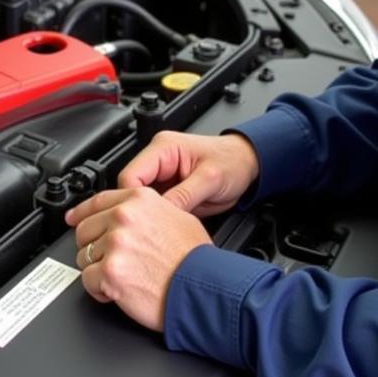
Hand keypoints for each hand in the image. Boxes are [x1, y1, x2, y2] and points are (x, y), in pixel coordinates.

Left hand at [65, 186, 211, 330]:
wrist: (204, 289)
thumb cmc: (196, 260)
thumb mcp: (179, 217)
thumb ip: (149, 210)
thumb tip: (132, 212)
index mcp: (139, 200)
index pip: (97, 201)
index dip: (81, 213)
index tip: (72, 219)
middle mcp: (124, 217)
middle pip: (84, 230)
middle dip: (94, 247)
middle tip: (112, 261)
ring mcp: (115, 244)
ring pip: (83, 256)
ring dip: (97, 270)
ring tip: (122, 277)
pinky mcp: (109, 271)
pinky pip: (87, 281)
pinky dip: (99, 290)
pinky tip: (118, 290)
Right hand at [118, 130, 259, 217]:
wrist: (247, 163)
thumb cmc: (232, 162)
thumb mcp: (210, 179)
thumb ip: (184, 196)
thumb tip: (159, 214)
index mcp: (163, 148)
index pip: (130, 175)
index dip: (131, 200)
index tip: (141, 219)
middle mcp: (157, 159)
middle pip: (131, 189)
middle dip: (139, 210)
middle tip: (151, 229)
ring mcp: (161, 174)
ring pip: (140, 200)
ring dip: (149, 215)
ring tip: (161, 229)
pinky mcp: (167, 188)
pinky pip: (153, 206)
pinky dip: (158, 217)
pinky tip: (166, 226)